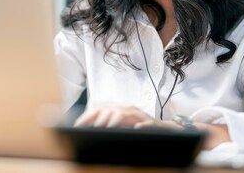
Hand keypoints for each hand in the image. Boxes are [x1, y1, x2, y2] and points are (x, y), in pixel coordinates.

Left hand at [74, 106, 231, 149]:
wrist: (168, 131)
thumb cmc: (140, 131)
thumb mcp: (123, 129)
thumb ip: (109, 129)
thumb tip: (88, 133)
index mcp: (119, 111)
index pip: (100, 111)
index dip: (87, 118)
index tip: (76, 127)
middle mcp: (129, 110)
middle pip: (111, 112)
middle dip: (99, 121)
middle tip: (90, 132)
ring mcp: (141, 116)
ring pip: (126, 115)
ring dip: (115, 122)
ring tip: (105, 130)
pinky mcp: (154, 124)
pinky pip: (147, 124)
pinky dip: (141, 126)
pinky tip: (134, 130)